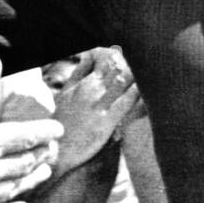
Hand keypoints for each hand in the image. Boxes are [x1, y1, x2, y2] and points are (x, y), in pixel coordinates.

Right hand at [50, 48, 140, 172]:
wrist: (58, 148)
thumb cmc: (63, 120)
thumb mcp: (65, 92)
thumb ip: (79, 73)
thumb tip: (88, 54)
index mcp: (84, 81)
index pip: (105, 59)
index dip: (121, 57)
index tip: (130, 59)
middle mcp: (92, 89)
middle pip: (117, 67)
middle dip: (131, 64)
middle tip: (143, 67)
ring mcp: (100, 103)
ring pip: (123, 80)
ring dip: (135, 75)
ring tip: (146, 76)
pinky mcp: (107, 120)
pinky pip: (127, 102)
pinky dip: (136, 93)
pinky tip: (145, 91)